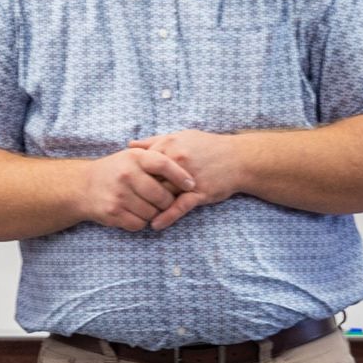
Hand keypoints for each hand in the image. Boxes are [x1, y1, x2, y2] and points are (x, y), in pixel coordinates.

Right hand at [76, 145, 196, 231]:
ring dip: (155, 213)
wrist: (83, 186)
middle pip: (161, 195)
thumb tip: (186, 171)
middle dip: (168, 201)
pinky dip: (141, 222)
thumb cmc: (116, 171)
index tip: (191, 185)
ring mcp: (119, 195)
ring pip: (152, 213)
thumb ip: (155, 159)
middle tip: (167, 201)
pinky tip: (136, 213)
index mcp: (134, 158)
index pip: (164, 164)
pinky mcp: (113, 213)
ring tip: (149, 207)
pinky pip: (139, 224)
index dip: (180, 176)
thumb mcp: (132, 157)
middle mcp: (126, 175)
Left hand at [133, 130, 252, 231]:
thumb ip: (154, 141)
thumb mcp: (181, 137)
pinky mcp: (198, 193)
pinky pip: (179, 208)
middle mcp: (176, 161)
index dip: (132, 174)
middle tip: (126, 201)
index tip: (123, 182)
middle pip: (149, 180)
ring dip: (149, 206)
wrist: (239, 159)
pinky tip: (155, 225)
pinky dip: (166, 218)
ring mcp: (187, 178)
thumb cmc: (208, 147)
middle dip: (138, 191)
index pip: (141, 163)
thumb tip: (130, 145)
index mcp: (169, 145)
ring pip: (161, 195)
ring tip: (137, 215)